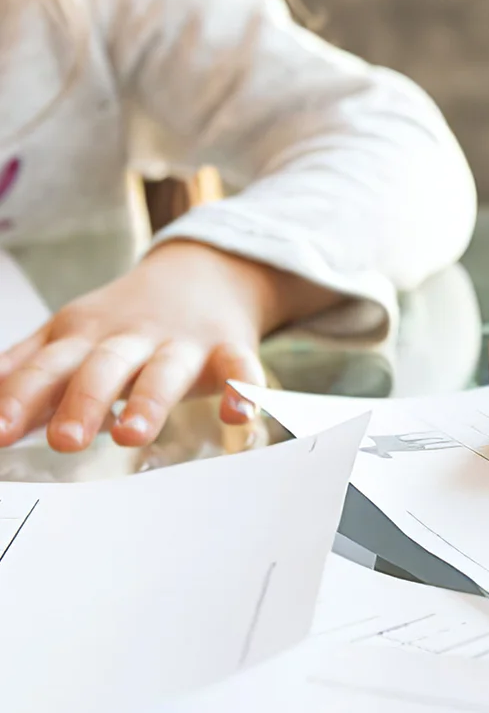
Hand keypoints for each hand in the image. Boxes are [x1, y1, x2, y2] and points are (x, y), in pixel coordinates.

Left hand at [0, 240, 334, 450]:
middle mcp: (131, 338)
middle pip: (104, 368)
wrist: (205, 271)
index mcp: (83, 336)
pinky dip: (242, 389)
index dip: (21, 399)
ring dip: (150, 401)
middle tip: (66, 441)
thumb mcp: (67, 335)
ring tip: (131, 436)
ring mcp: (182, 343)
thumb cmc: (124, 320)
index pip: (46, 368)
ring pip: (165, 371)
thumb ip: (21, 370)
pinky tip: (236, 415)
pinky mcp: (229, 348)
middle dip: (84, 402)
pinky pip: (239, 368)